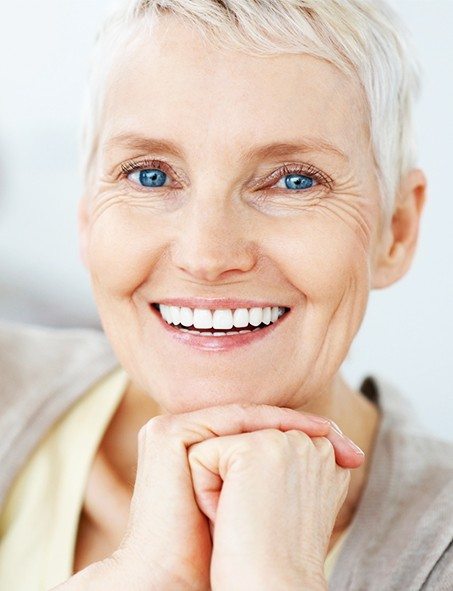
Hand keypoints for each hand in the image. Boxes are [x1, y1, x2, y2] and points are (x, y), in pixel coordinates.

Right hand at [54, 404, 360, 589]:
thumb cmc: (218, 551)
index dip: (302, 435)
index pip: (258, 430)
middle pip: (255, 421)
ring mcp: (173, 430)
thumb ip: (276, 474)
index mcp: (199, 447)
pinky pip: (226, 420)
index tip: (349, 453)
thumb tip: (329, 460)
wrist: (176, 575)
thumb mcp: (256, 505)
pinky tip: (297, 435)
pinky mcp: (168, 433)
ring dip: (289, 422)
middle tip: (347, 444)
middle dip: (304, 427)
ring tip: (329, 434)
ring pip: (244, 418)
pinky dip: (263, 425)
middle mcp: (185, 434)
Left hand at [188, 425, 362, 590]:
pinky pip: (201, 456)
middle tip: (260, 524)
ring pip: (221, 449)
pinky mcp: (251, 447)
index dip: (255, 487)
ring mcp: (282, 441)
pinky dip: (204, 491)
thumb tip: (259, 448)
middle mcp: (310, 442)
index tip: (274, 524)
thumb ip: (290, 467)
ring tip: (245, 519)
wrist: (274, 589)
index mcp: (326, 456)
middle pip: (242, 445)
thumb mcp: (292, 502)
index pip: (265, 448)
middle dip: (238, 482)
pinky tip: (229, 516)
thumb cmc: (277, 559)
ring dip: (220, 486)